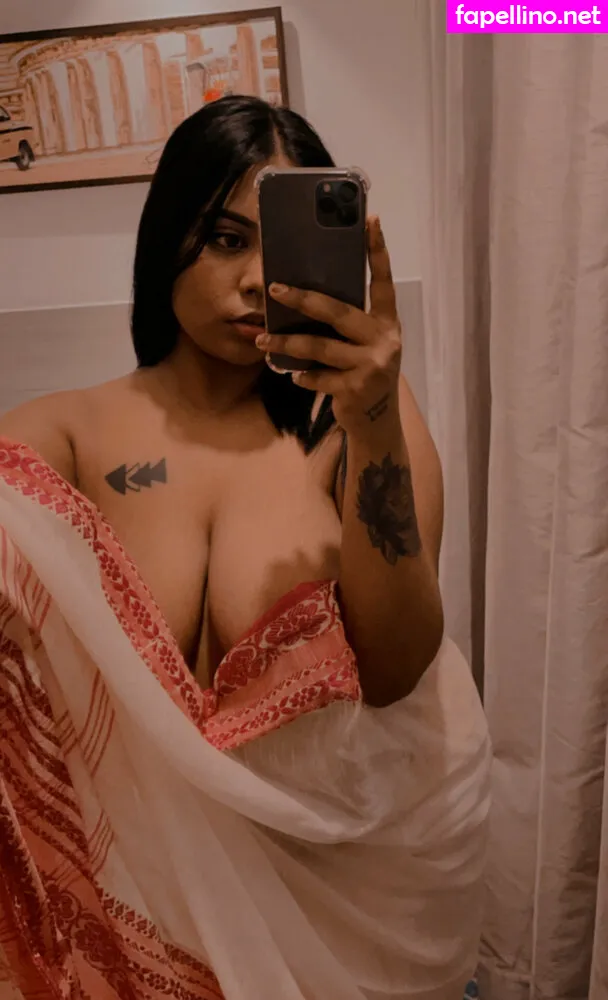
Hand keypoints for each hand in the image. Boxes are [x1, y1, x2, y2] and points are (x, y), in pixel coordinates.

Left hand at [255, 217, 402, 436]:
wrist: (377, 421)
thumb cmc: (365, 373)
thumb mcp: (367, 344)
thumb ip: (350, 324)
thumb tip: (305, 296)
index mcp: (388, 323)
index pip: (383, 282)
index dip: (378, 251)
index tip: (371, 220)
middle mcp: (383, 340)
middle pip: (337, 312)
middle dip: (302, 299)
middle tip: (274, 289)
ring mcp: (370, 365)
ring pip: (319, 347)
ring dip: (286, 343)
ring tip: (262, 340)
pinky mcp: (354, 389)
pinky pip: (317, 377)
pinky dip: (301, 376)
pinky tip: (293, 375)